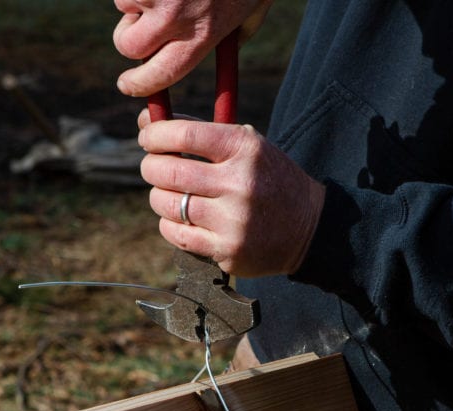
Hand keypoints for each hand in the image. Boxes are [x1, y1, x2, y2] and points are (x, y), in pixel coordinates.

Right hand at [113, 0, 271, 96]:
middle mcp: (174, 17)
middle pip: (129, 46)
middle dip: (129, 37)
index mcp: (201, 35)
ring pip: (124, 4)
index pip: (159, 76)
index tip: (128, 84)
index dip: (139, 84)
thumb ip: (237, 35)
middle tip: (139, 25)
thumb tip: (224, 55)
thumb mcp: (254, 7)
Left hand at [138, 115, 324, 276]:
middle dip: (151, 167)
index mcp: (244, 149)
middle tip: (154, 167)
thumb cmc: (267, 179)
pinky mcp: (227, 251)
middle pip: (168, 172)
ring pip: (167, 205)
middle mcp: (239, 184)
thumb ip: (199, 132)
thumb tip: (145, 119)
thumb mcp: (246, 146)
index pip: (183, 134)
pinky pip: (177, 234)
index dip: (154, 135)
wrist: (308, 228)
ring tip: (169, 195)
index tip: (147, 137)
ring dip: (159, 197)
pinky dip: (170, 224)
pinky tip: (181, 219)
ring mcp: (233, 221)